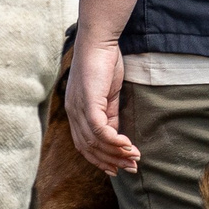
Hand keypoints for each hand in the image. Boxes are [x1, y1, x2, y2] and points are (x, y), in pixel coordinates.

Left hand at [66, 33, 136, 174]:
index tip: (118, 168)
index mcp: (75, 112)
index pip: (84, 145)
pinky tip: (128, 144)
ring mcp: (78, 108)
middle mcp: (73, 113)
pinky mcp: (88, 102)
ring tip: (135, 157)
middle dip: (111, 161)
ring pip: (96, 142)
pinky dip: (114, 141)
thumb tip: (117, 137)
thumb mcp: (107, 95)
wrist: (99, 40)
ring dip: (117, 153)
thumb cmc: (104, 63)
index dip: (101, 159)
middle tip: (131, 168)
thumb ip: (110, 116)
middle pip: (89, 148)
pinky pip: (100, 130)